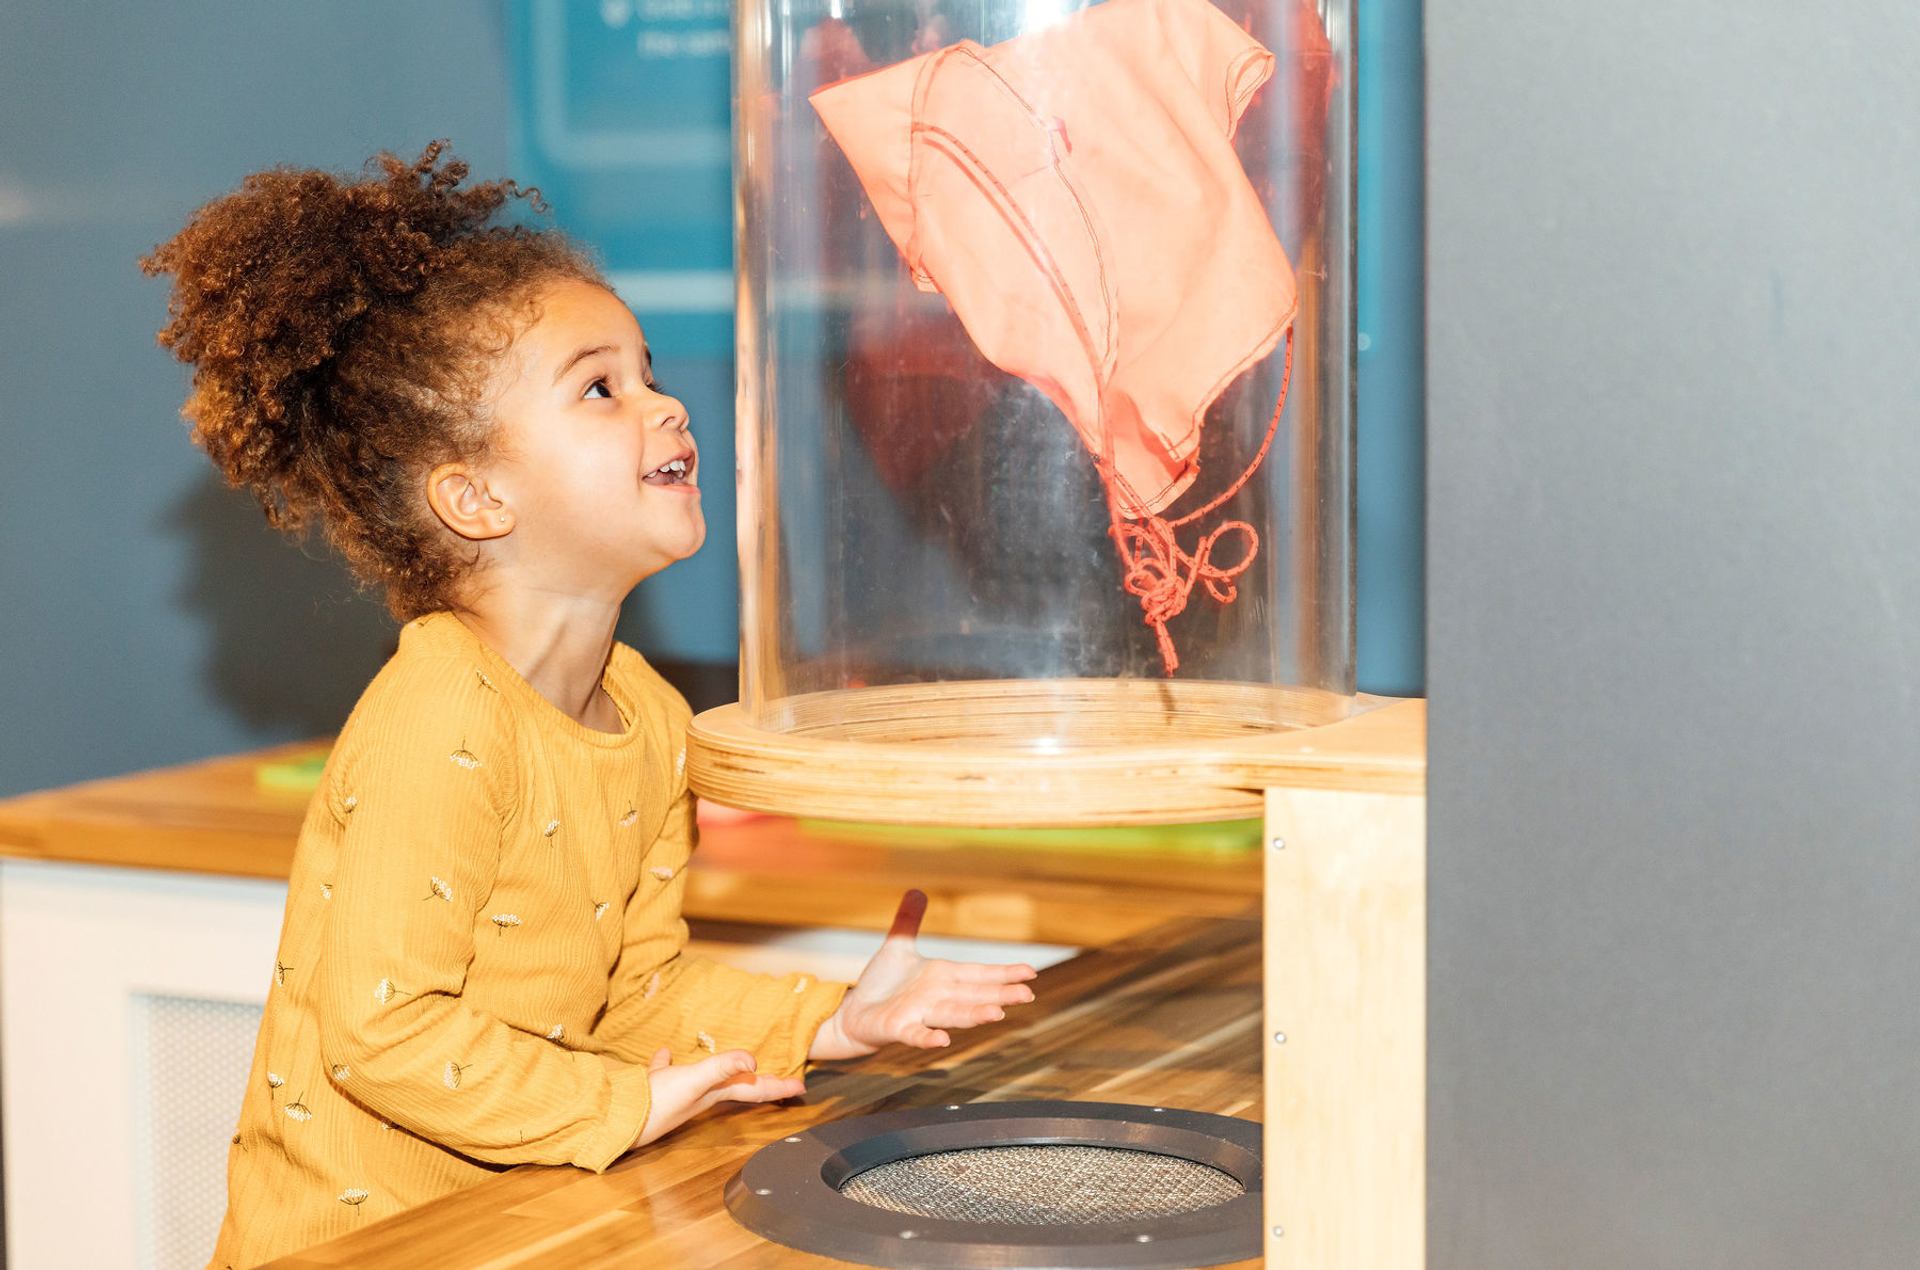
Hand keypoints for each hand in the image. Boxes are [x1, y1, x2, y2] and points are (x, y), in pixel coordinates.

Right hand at [632, 1045, 804, 1147]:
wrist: (618, 1122)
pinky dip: (666, 1061)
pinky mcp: (653, 1088)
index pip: (754, 1089)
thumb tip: (754, 1060)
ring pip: (703, 1079)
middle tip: (779, 1078)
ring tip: (727, 1063)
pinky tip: (664, 1053)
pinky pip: (665, 1071)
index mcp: (713, 1094)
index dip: (778, 1086)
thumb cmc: (657, 1104)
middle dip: (758, 1081)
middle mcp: (699, 1095)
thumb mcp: (694, 1082)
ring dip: (718, 1071)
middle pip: (737, 1086)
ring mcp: (676, 1092)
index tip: (802, 1087)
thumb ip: (722, 1069)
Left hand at [810, 889, 1038, 1059]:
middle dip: (1000, 995)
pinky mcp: (898, 1028)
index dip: (1003, 973)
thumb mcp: (897, 947)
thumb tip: (916, 890)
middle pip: (973, 994)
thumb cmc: (882, 986)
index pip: (978, 974)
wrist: (853, 1013)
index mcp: (942, 977)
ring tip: (997, 1014)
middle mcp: (936, 996)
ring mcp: (920, 1013)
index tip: (1030, 972)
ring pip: (952, 1014)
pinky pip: (915, 1034)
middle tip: (1028, 995)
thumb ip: (909, 921)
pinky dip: (928, 1037)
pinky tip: (942, 1040)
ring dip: (974, 1014)